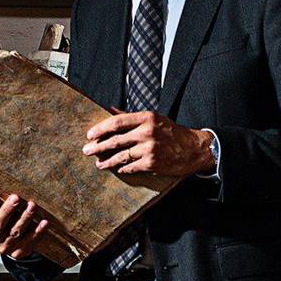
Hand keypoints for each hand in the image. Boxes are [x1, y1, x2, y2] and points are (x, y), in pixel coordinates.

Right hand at [0, 194, 49, 259]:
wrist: (10, 243)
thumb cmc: (0, 221)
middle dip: (6, 211)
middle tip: (15, 197)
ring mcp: (4, 248)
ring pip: (15, 233)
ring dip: (25, 218)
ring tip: (32, 206)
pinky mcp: (18, 252)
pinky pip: (29, 242)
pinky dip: (38, 232)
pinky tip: (44, 222)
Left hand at [82, 110, 215, 176]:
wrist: (193, 149)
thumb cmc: (172, 133)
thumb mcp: (154, 119)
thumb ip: (132, 116)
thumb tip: (110, 110)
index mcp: (146, 118)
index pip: (117, 122)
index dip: (101, 129)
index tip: (90, 135)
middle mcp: (147, 132)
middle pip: (115, 140)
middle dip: (98, 147)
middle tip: (86, 150)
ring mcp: (149, 149)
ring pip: (121, 156)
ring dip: (107, 161)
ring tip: (99, 164)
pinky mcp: (152, 163)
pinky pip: (131, 167)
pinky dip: (123, 169)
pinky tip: (117, 169)